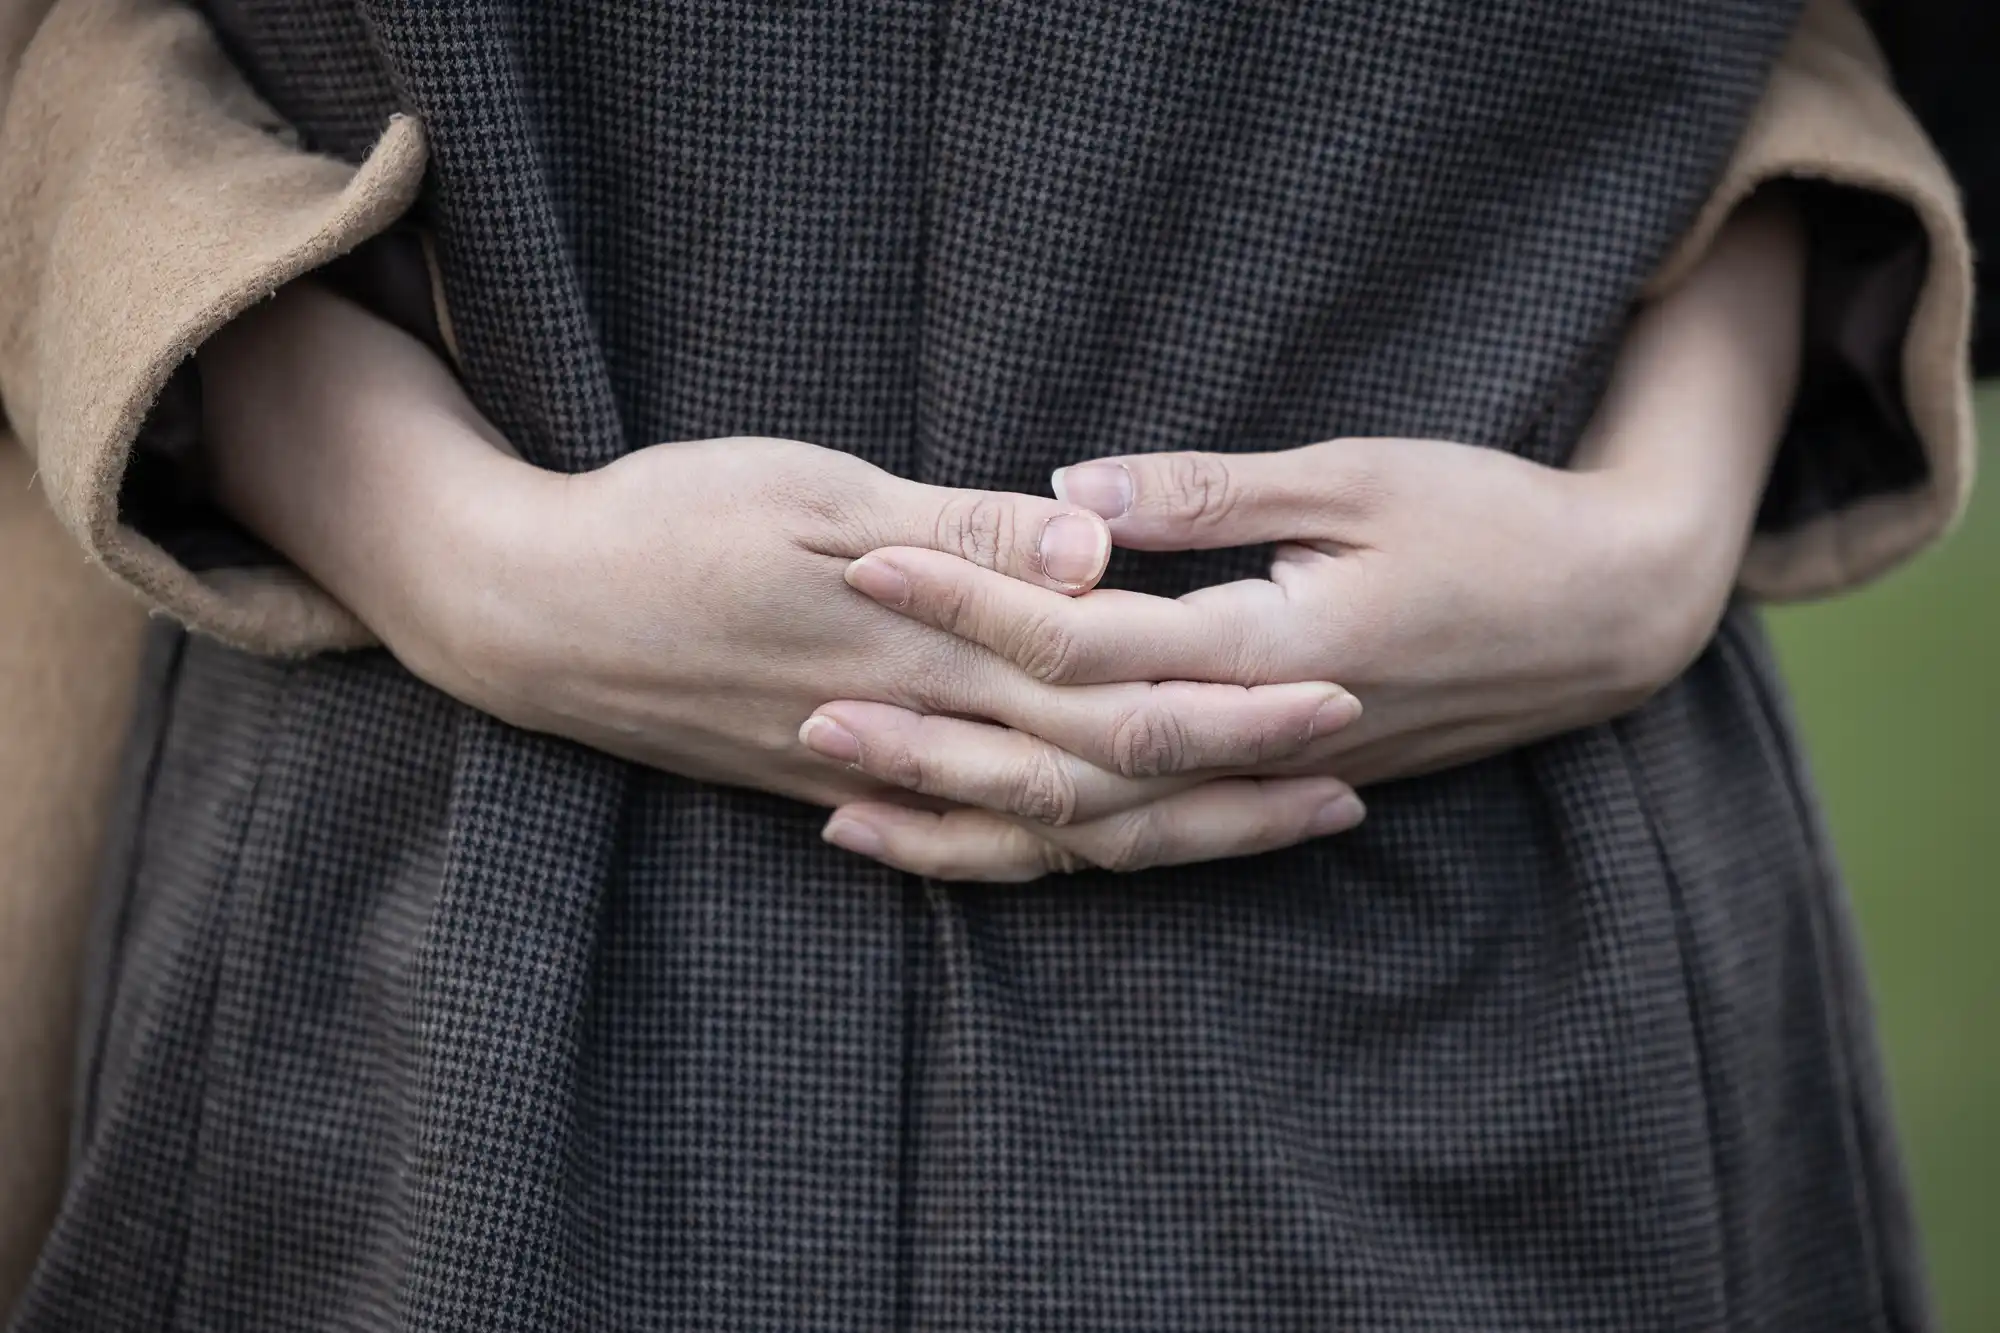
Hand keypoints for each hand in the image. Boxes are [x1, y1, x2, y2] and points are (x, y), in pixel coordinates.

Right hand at [419, 433, 1365, 815]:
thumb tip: (1097, 556)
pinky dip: (1042, 860)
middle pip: (1105, 788)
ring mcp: (874, 778)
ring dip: (1163, 834)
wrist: (524, 610)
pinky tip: (1096, 862)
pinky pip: (961, 848)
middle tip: (1351, 780)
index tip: (1338, 695)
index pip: (1113, 700)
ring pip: (1047, 834)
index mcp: (927, 656)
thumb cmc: (667, 519)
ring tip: (1264, 825)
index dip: (1231, 707)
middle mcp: (914, 738)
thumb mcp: (816, 495)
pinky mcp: (830, 790)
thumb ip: (963, 535)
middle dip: (1233, 787)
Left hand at [808, 196, 1806, 877]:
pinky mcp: (1275, 793)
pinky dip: (1051, 853)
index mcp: (1272, 648)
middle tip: (804, 711)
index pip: (1082, 638)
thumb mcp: (1358, 476)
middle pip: (1063, 759)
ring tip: (848, 816)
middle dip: (930, 740)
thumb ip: (1210, 495)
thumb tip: (1067, 497)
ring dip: (968, 826)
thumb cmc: (1490, 518)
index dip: (969, 603)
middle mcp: (1258, 738)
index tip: (867, 563)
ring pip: (1093, 832)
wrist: (1609, 614)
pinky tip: (977, 845)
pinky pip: (1143, 845)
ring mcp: (1266, 782)